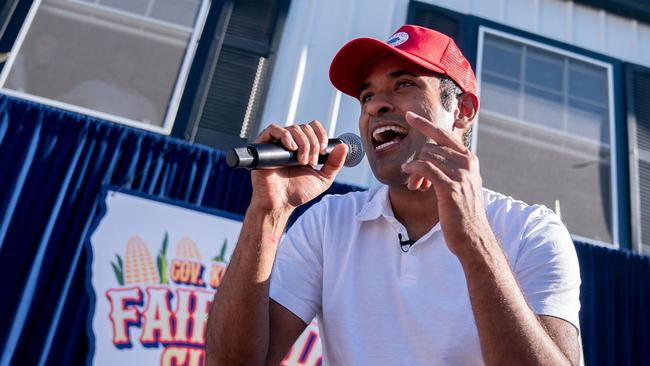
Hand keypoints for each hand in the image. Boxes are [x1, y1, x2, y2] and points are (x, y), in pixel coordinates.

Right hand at [249, 121, 347, 211]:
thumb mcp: (323, 178)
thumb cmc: (298, 193)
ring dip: (303, 143)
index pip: (313, 127)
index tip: (323, 151)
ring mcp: (277, 143)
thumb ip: (334, 164)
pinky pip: (274, 129)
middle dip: (313, 144)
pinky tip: (291, 148)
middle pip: (305, 127)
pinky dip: (286, 136)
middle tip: (311, 162)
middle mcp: (290, 142)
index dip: (321, 134)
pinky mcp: (263, 145)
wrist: (280, 203)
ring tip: (302, 161)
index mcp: (303, 147)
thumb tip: (343, 146)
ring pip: (293, 128)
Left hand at [401, 111, 491, 256]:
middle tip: (415, 180)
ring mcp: (460, 175)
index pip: (444, 134)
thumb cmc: (463, 211)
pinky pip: (425, 169)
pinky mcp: (450, 188)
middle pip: (430, 148)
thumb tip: (430, 155)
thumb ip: (451, 166)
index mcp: (469, 159)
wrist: (473, 236)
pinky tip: (410, 178)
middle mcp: (466, 163)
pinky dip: (414, 171)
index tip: (409, 115)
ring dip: (415, 172)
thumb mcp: (462, 183)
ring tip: (416, 186)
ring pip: (426, 158)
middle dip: (418, 161)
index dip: (424, 124)